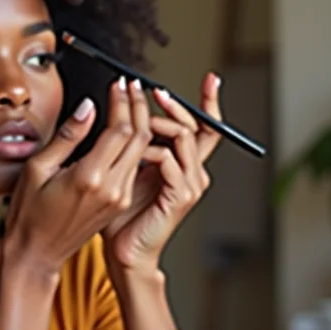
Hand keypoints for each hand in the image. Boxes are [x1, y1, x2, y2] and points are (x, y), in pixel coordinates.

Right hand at [3, 77, 151, 279]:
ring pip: (142, 153)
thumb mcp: (38, 168)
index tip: (120, 84)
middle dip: (139, 108)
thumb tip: (88, 107)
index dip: (123, 102)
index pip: (119, 130)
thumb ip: (68, 136)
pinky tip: (130, 132)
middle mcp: (111, 189)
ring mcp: (119, 199)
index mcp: (89, 178)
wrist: (36, 254)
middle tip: (133, 87)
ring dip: (142, 125)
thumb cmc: (29, 214)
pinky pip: (135, 168)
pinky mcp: (120, 204)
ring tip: (134, 103)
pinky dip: (137, 146)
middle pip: (139, 138)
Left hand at [102, 72, 222, 271]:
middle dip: (175, 105)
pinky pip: (169, 161)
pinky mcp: (179, 197)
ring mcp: (188, 184)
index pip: (203, 126)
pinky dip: (151, 150)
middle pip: (196, 126)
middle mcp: (191, 171)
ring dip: (159, 123)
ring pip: (184, 138)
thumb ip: (132, 143)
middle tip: (153, 90)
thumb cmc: (120, 214)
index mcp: (181, 163)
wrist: (122, 251)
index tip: (210, 78)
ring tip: (137, 122)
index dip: (208, 102)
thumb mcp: (125, 168)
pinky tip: (134, 152)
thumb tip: (127, 110)